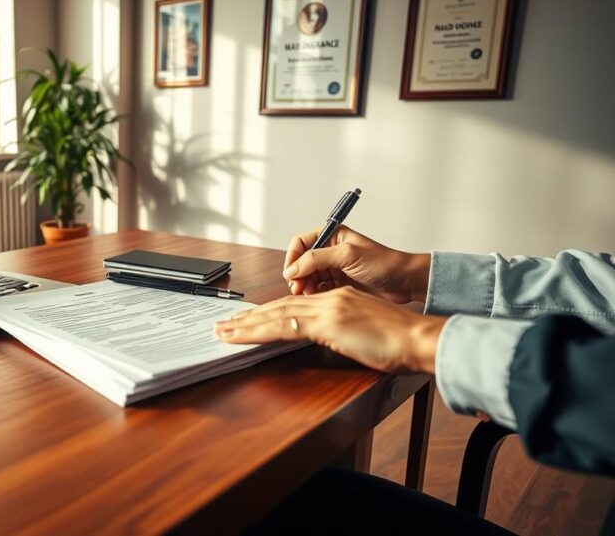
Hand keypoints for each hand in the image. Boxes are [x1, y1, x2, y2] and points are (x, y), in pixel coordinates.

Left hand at [214, 287, 445, 373]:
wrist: (421, 340)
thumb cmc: (402, 343)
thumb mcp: (365, 333)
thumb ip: (343, 332)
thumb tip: (328, 340)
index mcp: (339, 299)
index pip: (294, 305)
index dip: (268, 312)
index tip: (248, 319)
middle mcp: (329, 299)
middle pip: (279, 307)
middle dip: (249, 317)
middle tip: (224, 323)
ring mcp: (328, 308)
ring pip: (275, 314)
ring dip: (245, 324)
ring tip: (222, 331)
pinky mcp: (328, 322)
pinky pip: (284, 326)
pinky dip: (258, 332)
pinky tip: (241, 336)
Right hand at [283, 225, 430, 303]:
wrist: (405, 283)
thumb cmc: (385, 263)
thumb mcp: (347, 255)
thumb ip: (317, 259)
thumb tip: (293, 267)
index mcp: (333, 236)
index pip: (301, 243)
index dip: (293, 257)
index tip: (290, 272)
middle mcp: (331, 251)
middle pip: (302, 262)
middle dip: (298, 274)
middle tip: (298, 287)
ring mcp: (335, 268)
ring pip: (309, 277)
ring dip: (306, 286)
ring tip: (309, 293)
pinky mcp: (339, 284)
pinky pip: (319, 288)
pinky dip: (316, 293)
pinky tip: (320, 297)